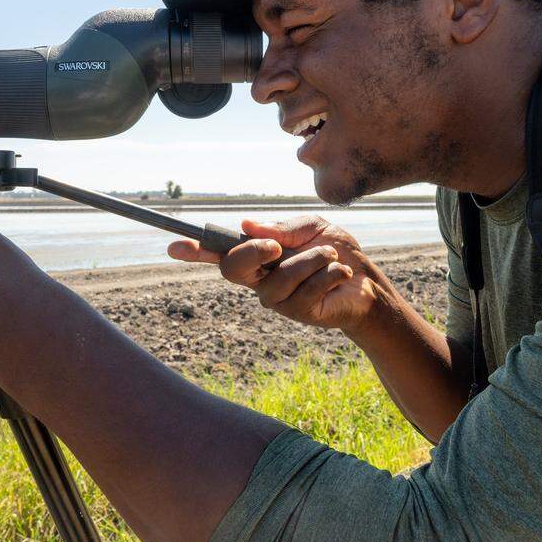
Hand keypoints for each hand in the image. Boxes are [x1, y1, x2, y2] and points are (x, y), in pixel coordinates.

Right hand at [167, 216, 391, 334]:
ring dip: (309, 261)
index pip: (219, 253)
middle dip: (253, 253)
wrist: (367, 279)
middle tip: (278, 246)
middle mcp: (260, 280)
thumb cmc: (334, 251)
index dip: (195, 250)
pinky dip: (328, 275)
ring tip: (331, 254)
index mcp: (258, 256)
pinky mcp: (300, 314)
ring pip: (278, 280)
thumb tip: (246, 226)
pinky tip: (341, 273)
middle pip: (233, 271)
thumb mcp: (311, 228)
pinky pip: (306, 293)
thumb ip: (281, 228)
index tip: (175, 245)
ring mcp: (278, 301)